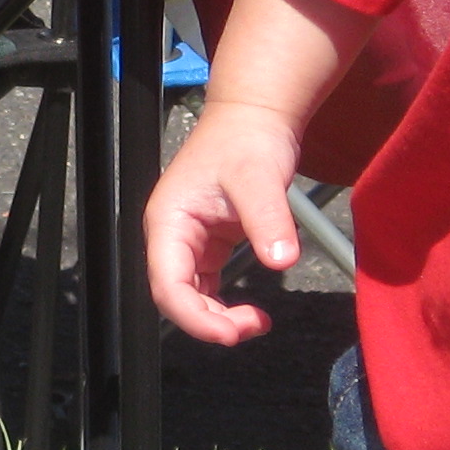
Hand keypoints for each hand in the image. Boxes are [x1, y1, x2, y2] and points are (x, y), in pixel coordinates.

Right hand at [144, 99, 304, 344]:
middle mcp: (171, 236)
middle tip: (254, 326)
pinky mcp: (209, 244)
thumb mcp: (260, 178)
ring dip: (219, 319)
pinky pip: (208, 286)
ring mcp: (189, 242)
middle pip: (177, 297)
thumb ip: (268, 220)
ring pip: (192, 296)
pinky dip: (226, 306)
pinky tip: (254, 312)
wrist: (255, 117)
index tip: (231, 333)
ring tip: (257, 322)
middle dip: (211, 322)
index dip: (194, 318)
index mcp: (169, 222)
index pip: (167, 285)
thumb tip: (281, 260)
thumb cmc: (248, 139)